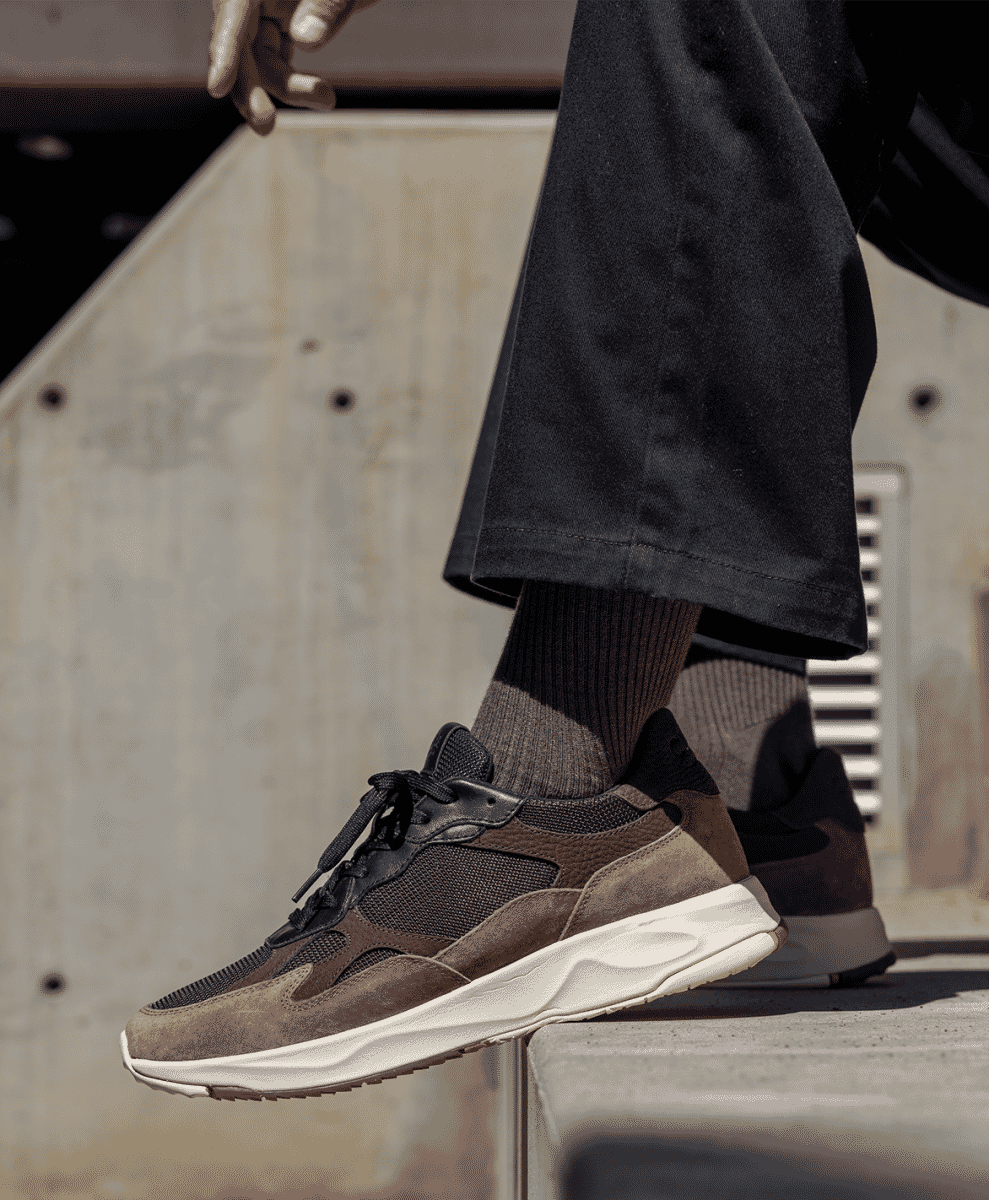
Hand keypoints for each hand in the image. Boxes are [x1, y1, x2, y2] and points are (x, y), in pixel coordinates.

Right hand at [208, 0, 382, 135]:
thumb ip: (326, 7)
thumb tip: (305, 40)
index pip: (233, 11)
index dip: (224, 50)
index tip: (217, 88)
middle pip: (238, 44)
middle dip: (249, 87)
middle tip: (265, 125)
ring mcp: (263, 13)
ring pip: (258, 61)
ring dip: (287, 88)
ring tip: (327, 99)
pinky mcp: (276, 29)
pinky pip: (274, 64)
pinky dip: (294, 85)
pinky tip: (321, 95)